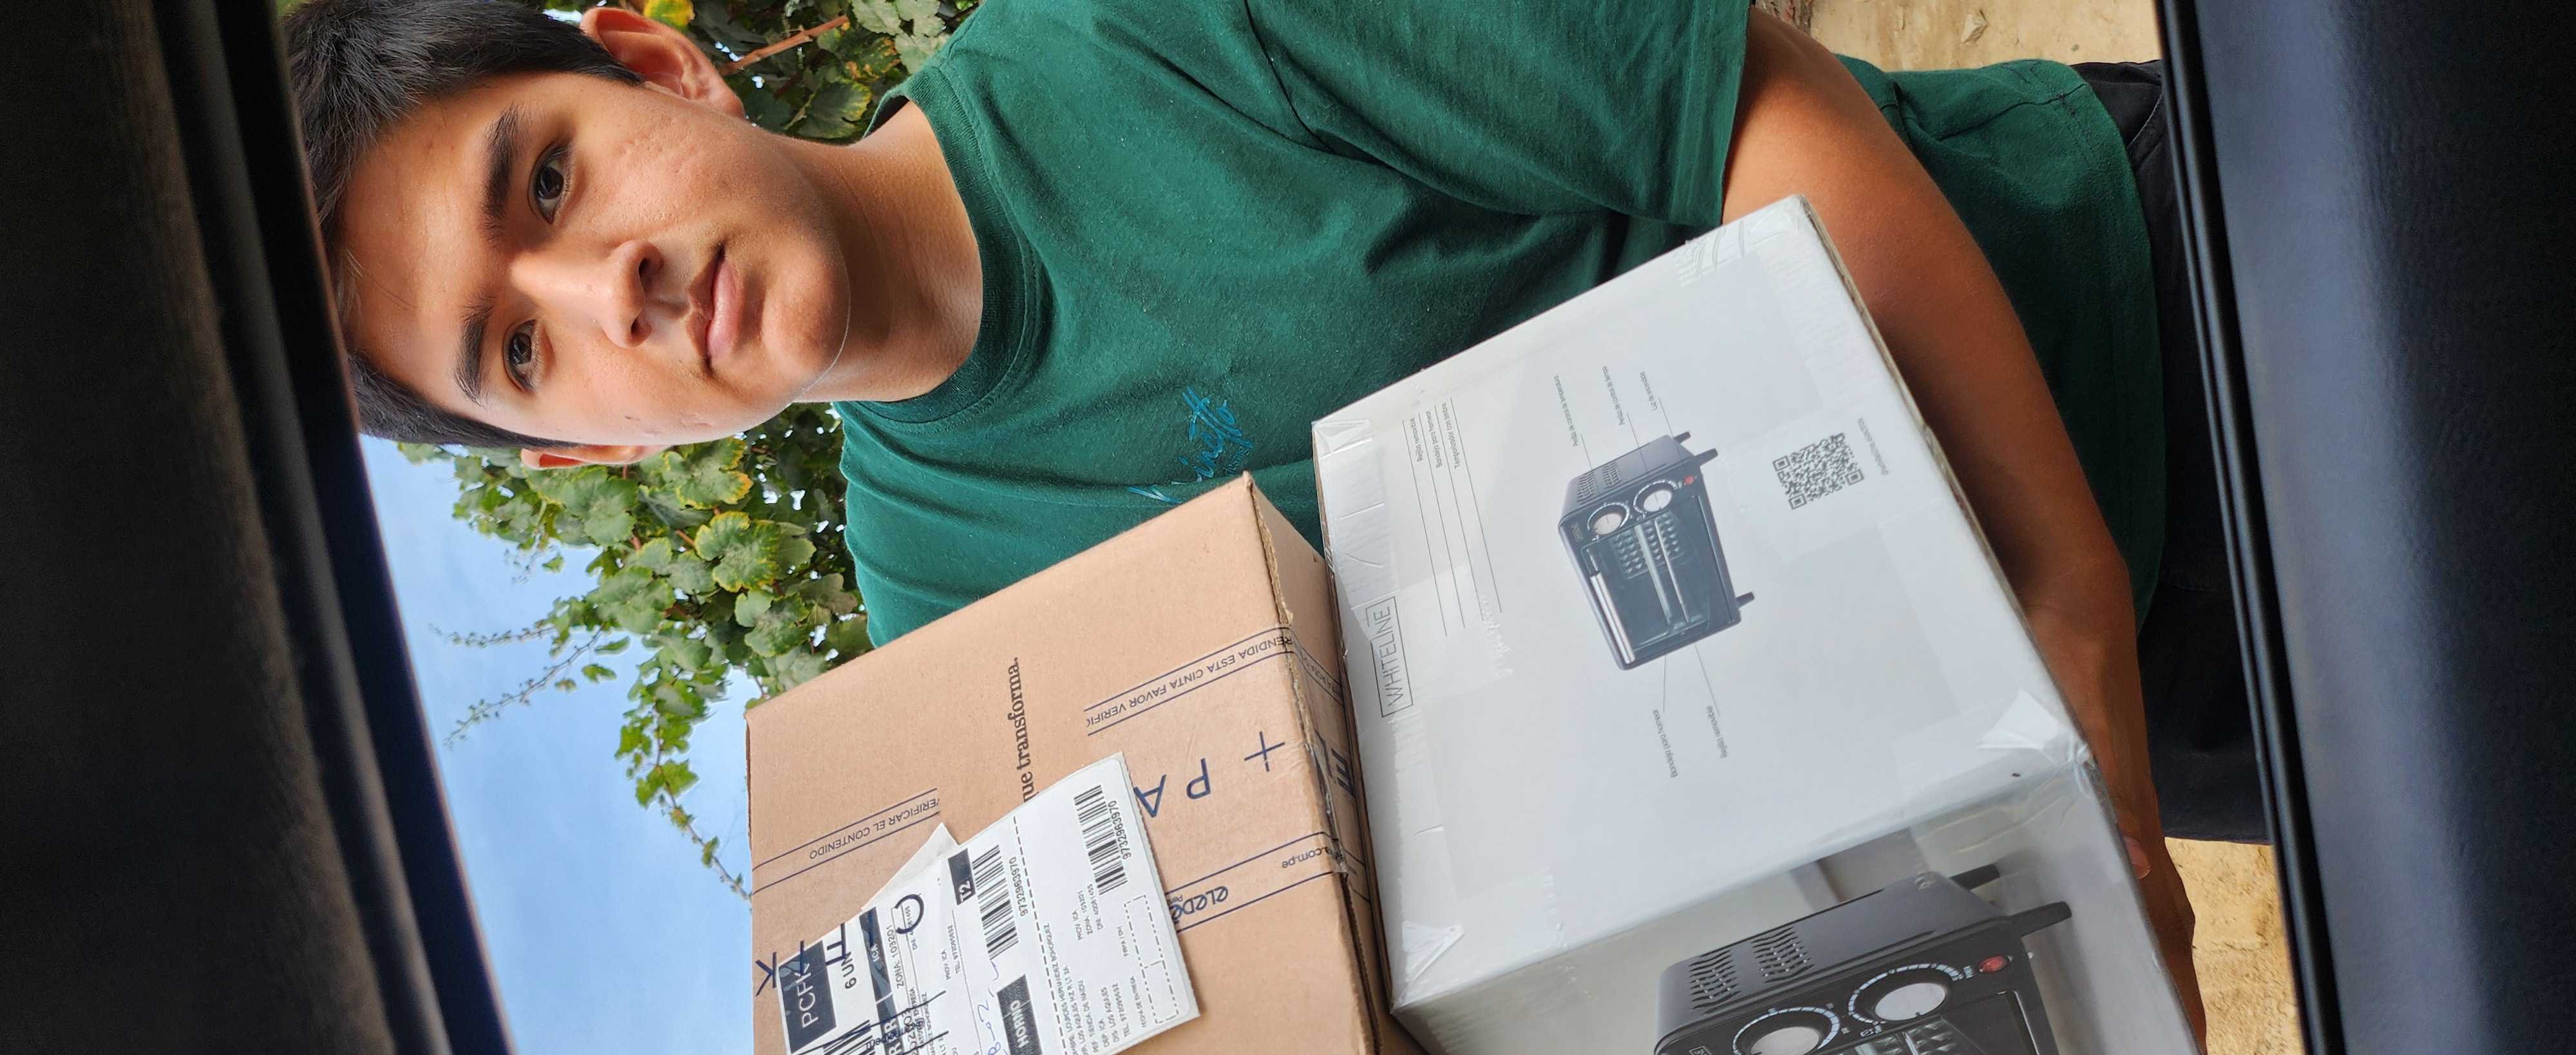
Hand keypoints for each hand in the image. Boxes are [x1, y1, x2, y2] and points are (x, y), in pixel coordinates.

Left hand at [2024, 601, 2208, 1044]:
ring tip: (2164, 1001)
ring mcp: (2119, 807)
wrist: (2072, 606)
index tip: (2185, 1029)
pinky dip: (2136, 904)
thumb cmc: (2074, 660)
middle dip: (2175, 981)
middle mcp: (2129, 818)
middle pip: (2164, 919)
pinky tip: (2129, 918)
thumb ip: (2111, 791)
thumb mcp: (2082, 729)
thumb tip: (2140, 857)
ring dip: (2158, 949)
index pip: (2163, 918)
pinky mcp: (2100, 788)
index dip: (2175, 978)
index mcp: (2129, 817)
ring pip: (2149, 894)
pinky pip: (2128, 863)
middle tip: (2180, 1033)